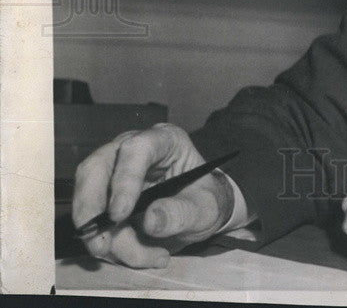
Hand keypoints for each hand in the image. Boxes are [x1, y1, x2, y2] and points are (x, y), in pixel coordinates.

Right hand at [72, 122, 234, 267]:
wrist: (196, 213)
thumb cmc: (204, 201)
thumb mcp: (207, 208)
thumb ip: (183, 213)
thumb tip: (150, 221)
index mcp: (165, 141)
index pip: (137, 149)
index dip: (124, 180)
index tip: (118, 215)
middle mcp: (132, 150)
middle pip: (96, 169)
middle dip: (92, 212)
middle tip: (102, 248)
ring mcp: (112, 171)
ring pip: (87, 199)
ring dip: (102, 237)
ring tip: (138, 257)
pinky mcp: (102, 197)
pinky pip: (90, 221)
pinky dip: (106, 245)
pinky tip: (134, 256)